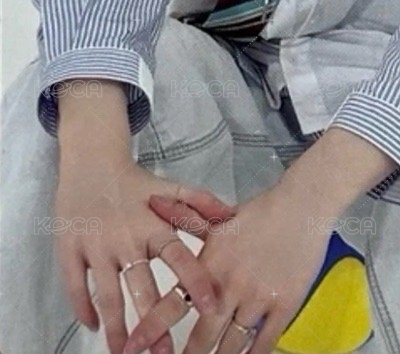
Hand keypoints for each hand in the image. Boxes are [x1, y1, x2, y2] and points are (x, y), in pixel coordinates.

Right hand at [54, 158, 235, 353]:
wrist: (92, 162)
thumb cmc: (135, 182)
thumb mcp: (170, 187)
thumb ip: (200, 204)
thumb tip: (232, 217)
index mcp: (154, 224)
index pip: (179, 256)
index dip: (196, 281)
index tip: (212, 308)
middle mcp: (126, 238)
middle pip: (141, 286)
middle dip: (154, 323)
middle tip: (165, 353)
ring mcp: (96, 246)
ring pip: (108, 294)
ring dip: (117, 328)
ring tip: (126, 353)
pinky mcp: (70, 249)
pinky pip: (75, 285)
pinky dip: (83, 308)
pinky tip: (92, 327)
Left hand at [121, 182, 331, 353]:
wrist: (301, 206)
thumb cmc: (262, 212)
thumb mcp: (217, 216)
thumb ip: (183, 216)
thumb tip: (154, 204)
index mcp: (210, 263)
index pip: (172, 303)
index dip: (150, 329)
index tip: (133, 347)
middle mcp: (230, 284)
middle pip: (201, 335)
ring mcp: (257, 297)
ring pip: (231, 344)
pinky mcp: (283, 305)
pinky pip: (263, 342)